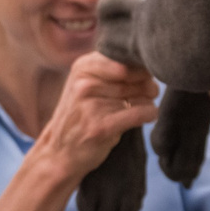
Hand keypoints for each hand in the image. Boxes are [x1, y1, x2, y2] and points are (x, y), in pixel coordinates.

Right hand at [39, 52, 159, 183]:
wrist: (59, 152)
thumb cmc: (81, 115)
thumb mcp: (86, 84)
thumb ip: (111, 69)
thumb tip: (149, 67)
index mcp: (82, 67)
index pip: (126, 58)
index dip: (142, 68)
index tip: (144, 78)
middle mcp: (85, 84)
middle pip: (136, 77)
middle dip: (148, 86)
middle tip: (148, 94)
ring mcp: (91, 106)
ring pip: (141, 95)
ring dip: (148, 102)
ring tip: (139, 108)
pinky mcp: (101, 127)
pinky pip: (140, 113)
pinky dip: (150, 114)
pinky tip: (148, 116)